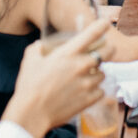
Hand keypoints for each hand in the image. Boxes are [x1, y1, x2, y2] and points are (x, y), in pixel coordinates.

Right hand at [2, 20, 111, 137]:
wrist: (31, 114)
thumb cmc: (29, 86)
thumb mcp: (30, 59)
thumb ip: (38, 48)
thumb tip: (41, 45)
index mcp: (68, 53)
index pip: (92, 33)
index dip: (102, 26)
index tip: (105, 24)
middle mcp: (81, 66)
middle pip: (108, 52)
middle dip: (108, 49)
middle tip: (104, 51)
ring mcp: (87, 83)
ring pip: (103, 73)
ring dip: (97, 73)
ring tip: (86, 77)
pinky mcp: (89, 99)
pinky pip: (100, 91)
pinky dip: (95, 91)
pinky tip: (85, 92)